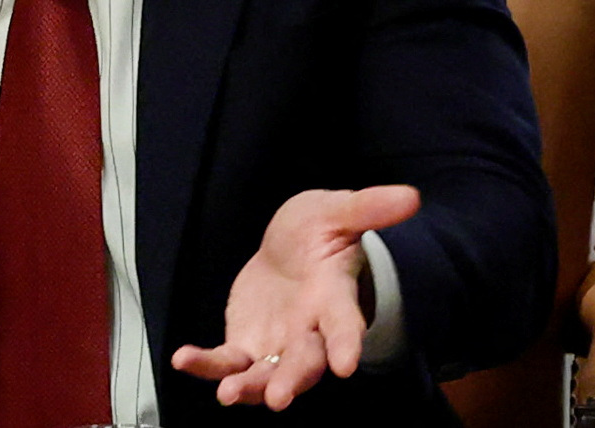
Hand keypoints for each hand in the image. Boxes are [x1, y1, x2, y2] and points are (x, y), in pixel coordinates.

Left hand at [171, 185, 419, 410]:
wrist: (288, 247)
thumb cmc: (318, 231)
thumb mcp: (337, 211)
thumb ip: (368, 208)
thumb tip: (411, 196)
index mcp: (334, 298)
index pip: (345, 325)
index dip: (346, 343)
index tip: (347, 365)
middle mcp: (309, 331)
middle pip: (304, 363)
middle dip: (292, 380)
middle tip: (280, 398)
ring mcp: (277, 343)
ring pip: (266, 374)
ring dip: (249, 387)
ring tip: (228, 395)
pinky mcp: (246, 344)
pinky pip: (227, 361)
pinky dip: (207, 365)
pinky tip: (183, 359)